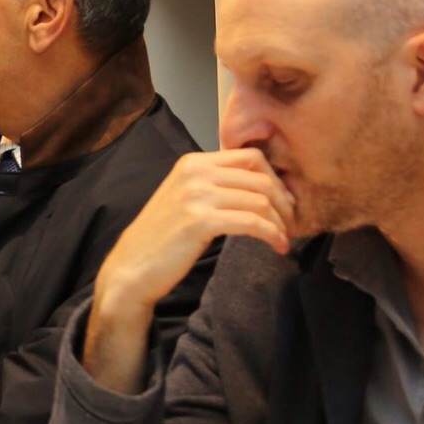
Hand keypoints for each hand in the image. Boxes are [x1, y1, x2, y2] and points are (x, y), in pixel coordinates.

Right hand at [83, 150, 295, 390]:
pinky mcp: (200, 220)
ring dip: (280, 221)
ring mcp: (196, 194)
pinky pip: (252, 221)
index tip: (283, 202)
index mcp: (193, 162)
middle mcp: (195, 172)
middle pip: (260, 176)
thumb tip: (261, 187)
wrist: (133, 268)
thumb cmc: (161, 240)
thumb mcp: (186, 199)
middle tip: (291, 223)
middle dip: (283, 201)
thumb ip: (215, 186)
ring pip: (260, 199)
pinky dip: (271, 234)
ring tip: (284, 238)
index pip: (250, 156)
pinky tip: (276, 246)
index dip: (275, 178)